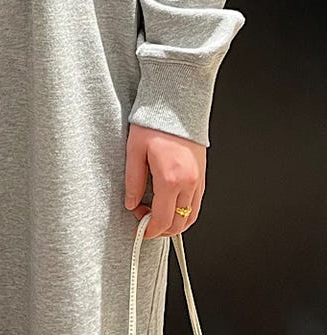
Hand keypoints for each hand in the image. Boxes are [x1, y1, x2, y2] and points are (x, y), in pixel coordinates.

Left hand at [124, 123, 205, 239]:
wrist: (176, 104)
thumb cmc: (155, 122)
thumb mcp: (134, 151)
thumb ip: (133, 181)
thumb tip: (131, 203)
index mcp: (170, 179)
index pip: (162, 219)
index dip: (149, 230)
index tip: (140, 230)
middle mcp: (188, 182)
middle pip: (179, 223)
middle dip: (161, 229)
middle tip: (143, 220)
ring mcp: (198, 179)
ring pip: (191, 216)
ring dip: (174, 223)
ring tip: (155, 213)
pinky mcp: (202, 174)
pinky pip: (196, 203)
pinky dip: (185, 212)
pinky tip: (171, 205)